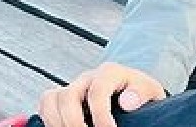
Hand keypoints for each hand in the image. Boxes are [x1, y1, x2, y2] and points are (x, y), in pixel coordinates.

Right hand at [38, 62, 165, 126]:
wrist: (133, 92)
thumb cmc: (140, 93)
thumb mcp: (149, 90)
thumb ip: (140, 93)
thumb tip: (127, 102)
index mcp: (109, 72)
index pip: (98, 90)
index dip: (101, 116)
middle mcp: (87, 78)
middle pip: (68, 96)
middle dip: (74, 122)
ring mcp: (73, 87)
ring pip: (51, 99)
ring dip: (57, 122)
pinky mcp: (64, 98)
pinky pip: (46, 104)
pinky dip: (49, 120)